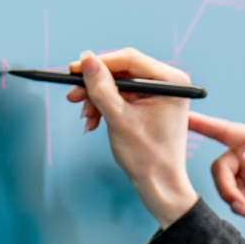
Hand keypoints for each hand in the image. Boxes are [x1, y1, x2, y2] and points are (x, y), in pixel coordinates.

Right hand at [64, 47, 199, 225]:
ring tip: (87, 119)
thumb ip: (102, 88)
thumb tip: (86, 59)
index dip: (99, 63)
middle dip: (96, 85)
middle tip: (73, 96)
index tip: (74, 69)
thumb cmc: (147, 156)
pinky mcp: (149, 104)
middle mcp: (168, 82)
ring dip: (98, 99)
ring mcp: (159, 93)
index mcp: (171, 81)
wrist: (159, 184)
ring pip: (118, 85)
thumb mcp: (119, 119)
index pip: (130, 59)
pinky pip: (121, 97)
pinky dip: (105, 107)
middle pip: (122, 71)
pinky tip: (94, 122)